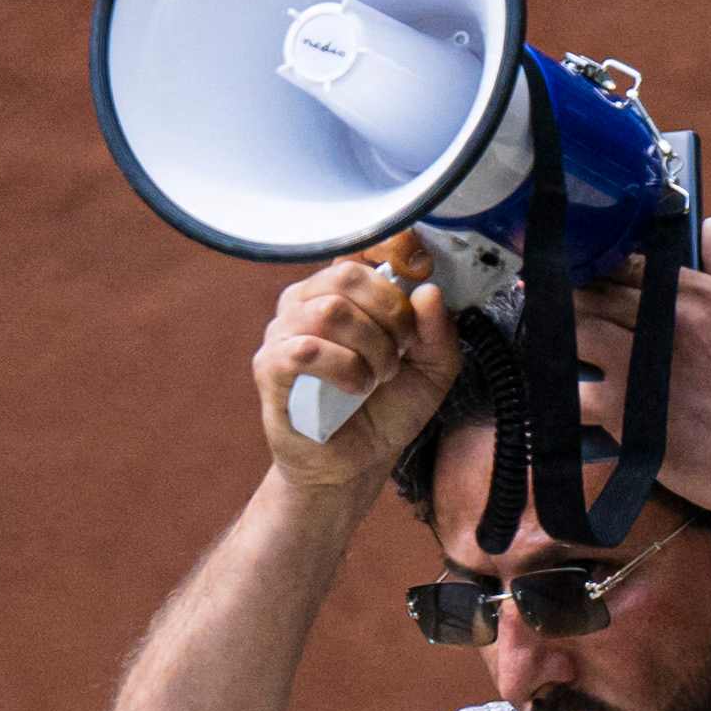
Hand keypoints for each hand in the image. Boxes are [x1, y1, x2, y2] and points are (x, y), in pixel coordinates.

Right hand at [253, 237, 448, 492]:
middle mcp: (308, 301)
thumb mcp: (434, 369)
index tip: (421, 277)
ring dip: (371, 349)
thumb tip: (429, 291)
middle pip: (348, 277)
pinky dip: (344, 369)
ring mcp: (284, 332)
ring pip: (329, 311)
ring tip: (378, 377)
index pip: (362, 246)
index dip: (394, 251)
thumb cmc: (386, 409)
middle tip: (402, 350)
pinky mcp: (271, 367)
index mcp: (344, 291)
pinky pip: (305, 349)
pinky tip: (356, 388)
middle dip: (390, 314)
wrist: (355, 464)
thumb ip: (439, 331)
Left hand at [573, 220, 710, 541]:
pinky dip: (564, 390)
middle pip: (594, 296)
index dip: (600, 264)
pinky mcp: (619, 412)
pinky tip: (558, 388)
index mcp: (690, 296)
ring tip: (551, 339)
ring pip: (576, 336)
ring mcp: (632, 368)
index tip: (584, 266)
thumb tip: (709, 225)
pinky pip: (575, 393)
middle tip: (557, 298)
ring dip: (560, 335)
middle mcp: (656, 324)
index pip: (626, 265)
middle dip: (572, 295)